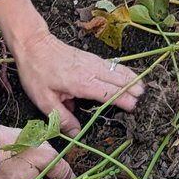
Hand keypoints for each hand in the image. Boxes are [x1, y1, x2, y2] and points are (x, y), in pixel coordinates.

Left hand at [10, 30, 143, 135]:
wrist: (35, 45)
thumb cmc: (37, 73)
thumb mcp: (44, 100)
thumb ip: (62, 118)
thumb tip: (75, 134)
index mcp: (81, 83)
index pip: (108, 92)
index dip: (122, 99)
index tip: (133, 107)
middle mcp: (91, 70)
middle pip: (118, 79)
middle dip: (132, 89)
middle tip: (144, 99)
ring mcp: (93, 62)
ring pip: (118, 70)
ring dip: (131, 78)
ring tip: (142, 88)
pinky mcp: (91, 57)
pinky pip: (112, 65)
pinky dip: (124, 71)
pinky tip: (128, 75)